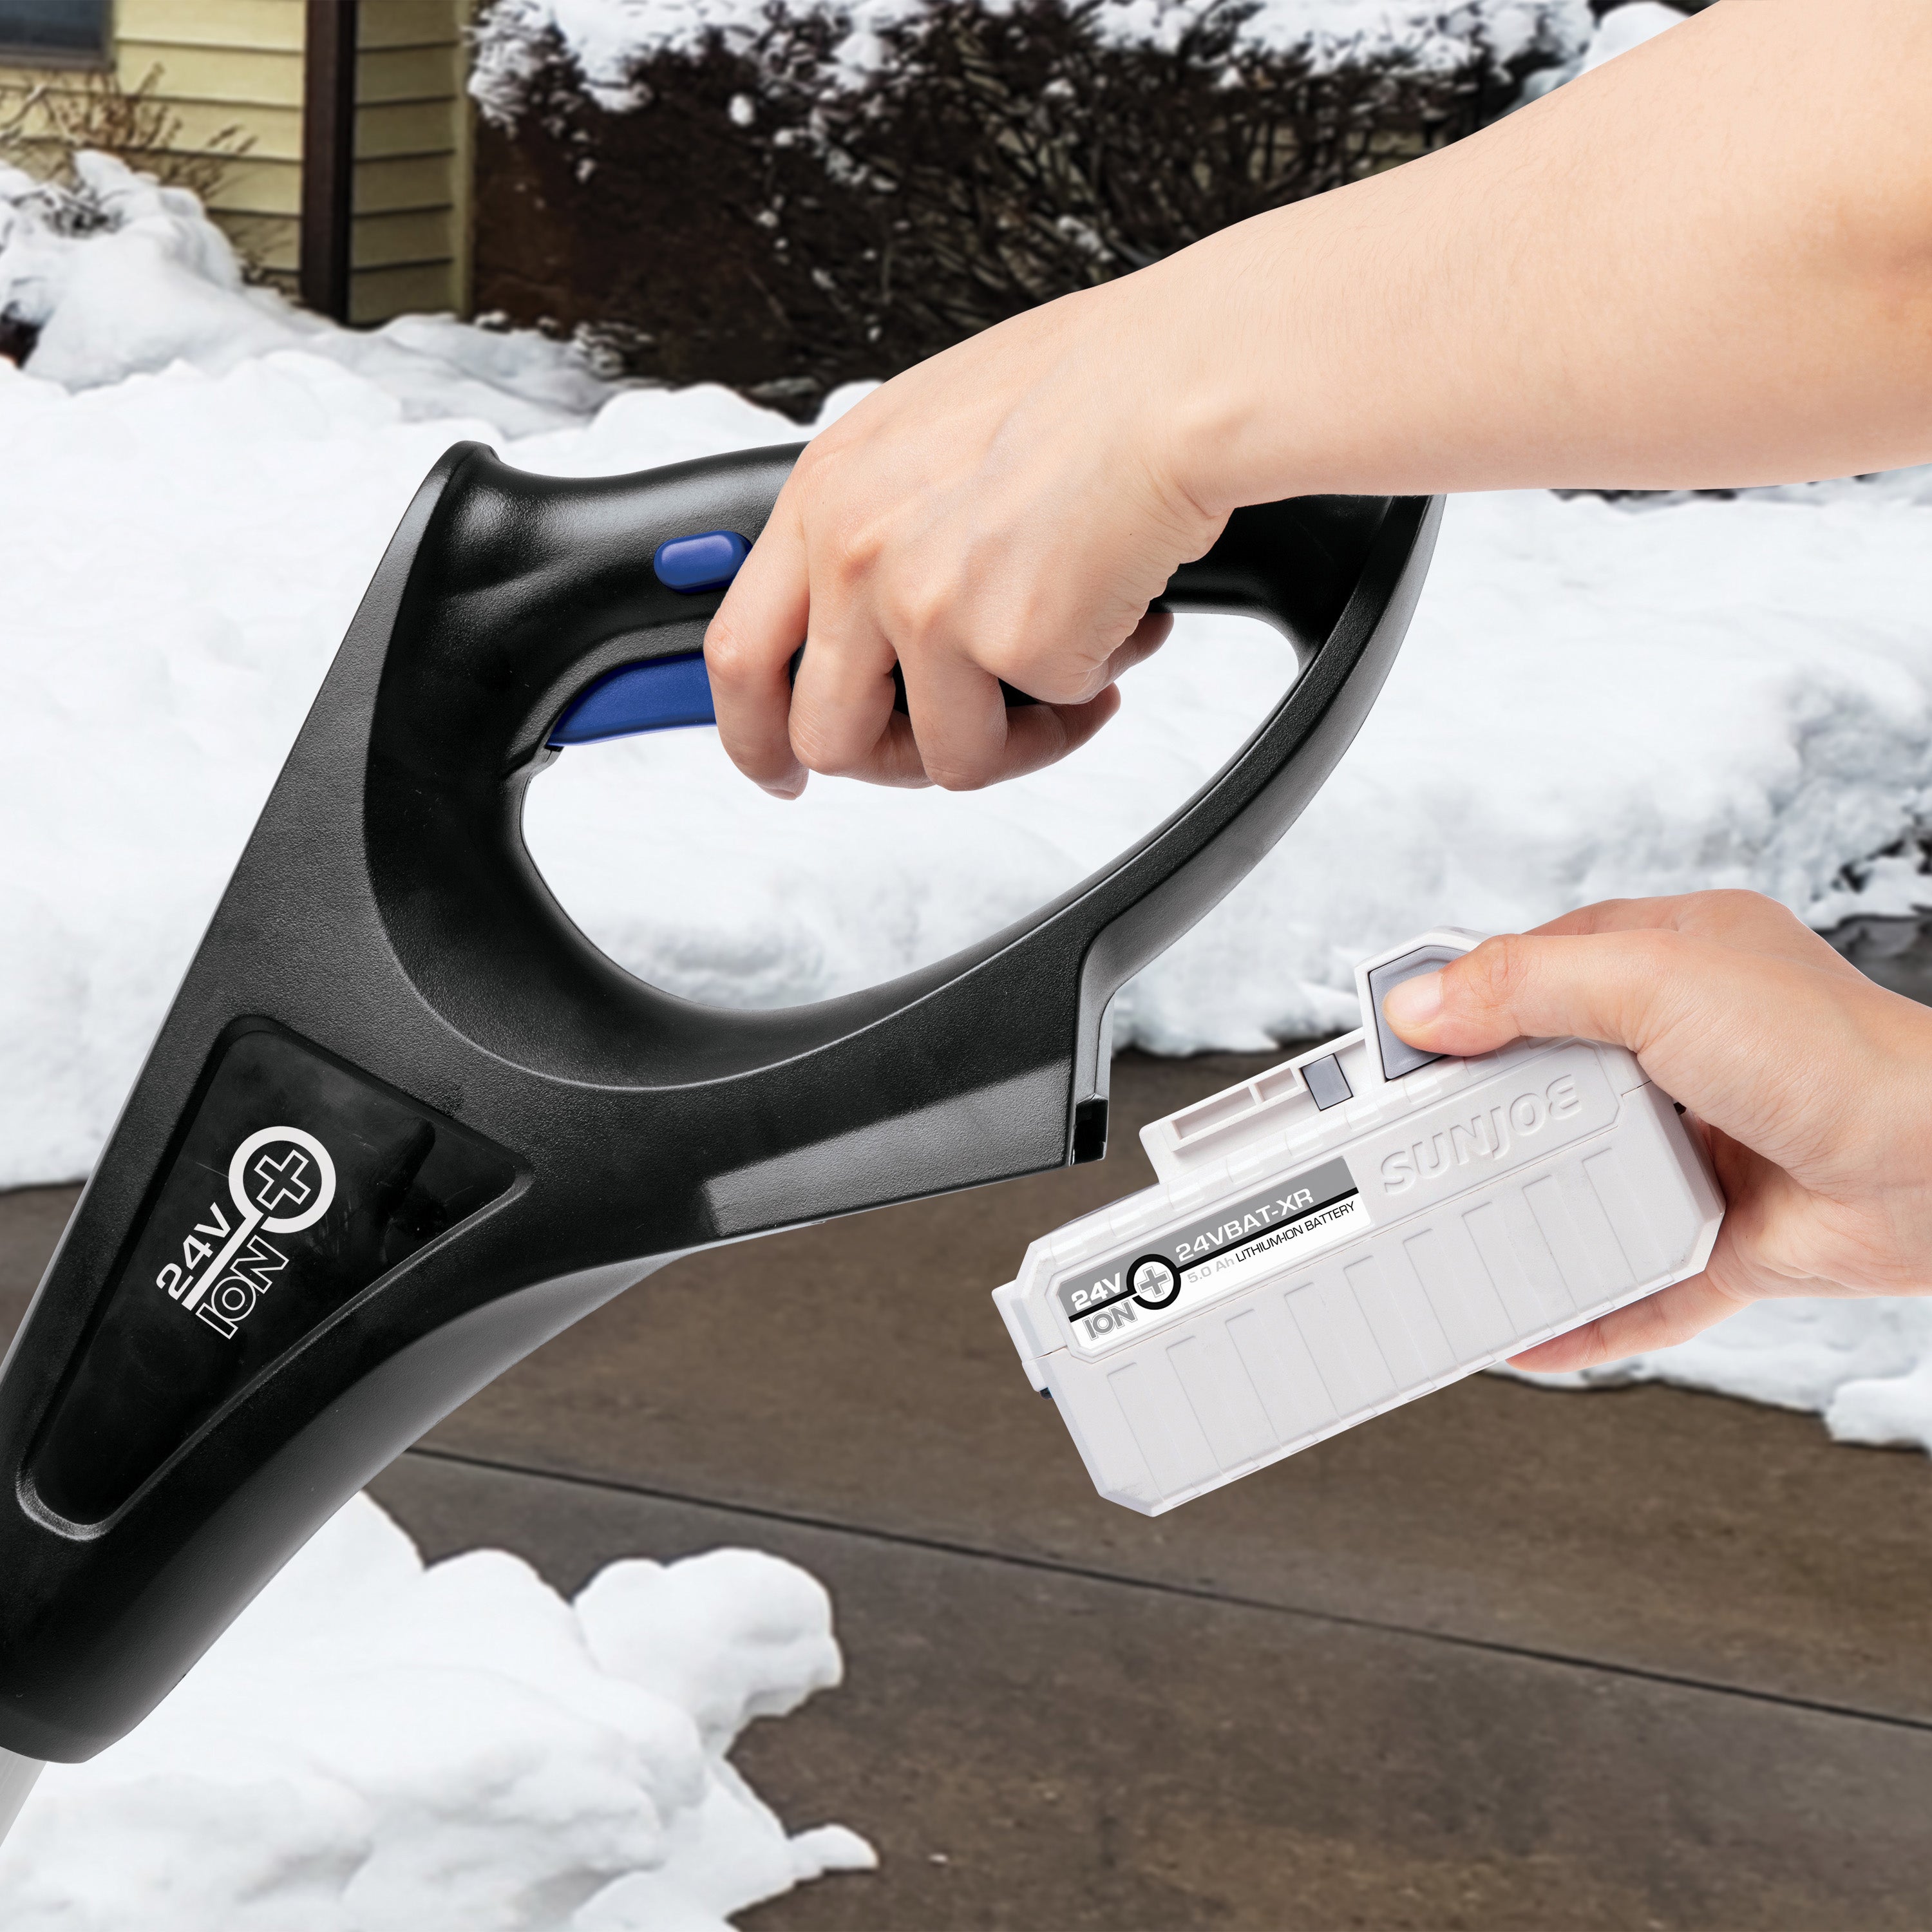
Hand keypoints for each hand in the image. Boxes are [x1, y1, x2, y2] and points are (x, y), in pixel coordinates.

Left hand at [703, 270, 1221, 796]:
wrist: (1175, 381)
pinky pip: (1041, 723)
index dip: (753, 734)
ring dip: (1017, 738)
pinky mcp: (1007, 643)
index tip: (779, 765)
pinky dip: (1091, 689)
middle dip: (895, 766)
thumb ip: (878, 528)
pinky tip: (1123, 622)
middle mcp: (857, 554)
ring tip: (1079, 671)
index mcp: (826, 496)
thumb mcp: (926, 436)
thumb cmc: (1084, 387)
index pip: (739, 653)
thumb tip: (867, 615)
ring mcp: (925, 605)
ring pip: (943, 757)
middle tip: (957, 749)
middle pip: (824, 738)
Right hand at [1380, 891, 1931, 1371]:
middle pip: (1547, 1079)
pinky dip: (1582, 1311)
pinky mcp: (1721, 1234)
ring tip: (1451, 1223)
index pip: (1536, 969)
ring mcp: (1703, 1143)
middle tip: (1411, 1136)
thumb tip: (1425, 1005)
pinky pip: (1634, 1284)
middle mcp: (1687, 1050)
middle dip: (1481, 1112)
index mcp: (1675, 959)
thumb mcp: (1655, 979)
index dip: (1463, 1000)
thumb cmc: (1841, 1055)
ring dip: (1523, 1208)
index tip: (1402, 1040)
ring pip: (1582, 1180)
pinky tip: (1533, 1326)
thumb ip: (1528, 985)